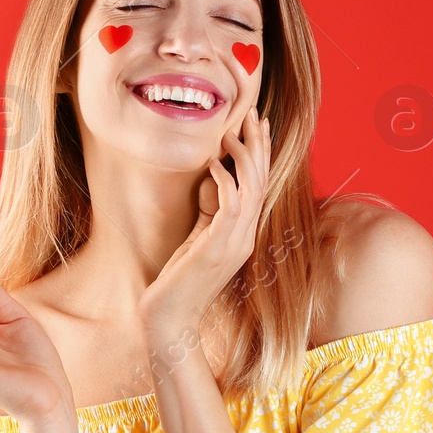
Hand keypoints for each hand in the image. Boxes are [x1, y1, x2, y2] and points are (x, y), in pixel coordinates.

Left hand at [137, 105, 272, 344]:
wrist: (170, 319)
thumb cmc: (178, 282)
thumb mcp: (198, 238)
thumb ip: (210, 212)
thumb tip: (216, 178)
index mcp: (243, 235)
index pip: (260, 186)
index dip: (262, 153)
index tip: (258, 124)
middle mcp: (245, 238)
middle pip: (262, 182)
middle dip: (258, 145)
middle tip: (252, 113)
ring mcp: (234, 244)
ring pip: (251, 190)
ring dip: (244, 157)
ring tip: (232, 132)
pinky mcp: (217, 249)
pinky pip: (230, 207)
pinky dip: (224, 181)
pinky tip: (213, 164)